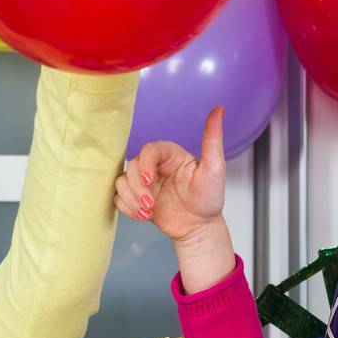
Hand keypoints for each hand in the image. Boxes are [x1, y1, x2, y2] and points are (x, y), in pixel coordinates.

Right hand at [113, 108, 236, 293]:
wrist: (199, 227)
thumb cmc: (209, 198)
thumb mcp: (214, 168)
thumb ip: (213, 139)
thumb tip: (219, 110)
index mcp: (170, 154)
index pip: (149, 150)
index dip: (145, 164)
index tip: (149, 180)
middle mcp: (155, 166)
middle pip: (131, 166)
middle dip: (138, 188)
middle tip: (151, 205)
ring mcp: (143, 183)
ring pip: (122, 182)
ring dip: (131, 199)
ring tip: (147, 213)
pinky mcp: (136, 198)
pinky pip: (119, 198)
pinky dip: (127, 208)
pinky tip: (143, 216)